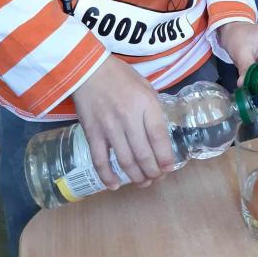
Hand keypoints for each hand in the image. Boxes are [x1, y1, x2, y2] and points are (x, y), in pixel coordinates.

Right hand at [72, 55, 175, 189]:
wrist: (88, 70)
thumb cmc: (121, 76)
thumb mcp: (146, 86)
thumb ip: (153, 109)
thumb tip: (159, 133)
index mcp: (145, 104)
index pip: (159, 136)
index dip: (165, 157)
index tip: (169, 168)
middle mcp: (129, 118)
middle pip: (144, 154)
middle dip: (153, 172)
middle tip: (156, 178)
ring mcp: (109, 128)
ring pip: (125, 161)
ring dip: (136, 177)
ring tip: (143, 182)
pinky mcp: (93, 134)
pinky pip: (100, 160)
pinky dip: (107, 176)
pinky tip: (114, 186)